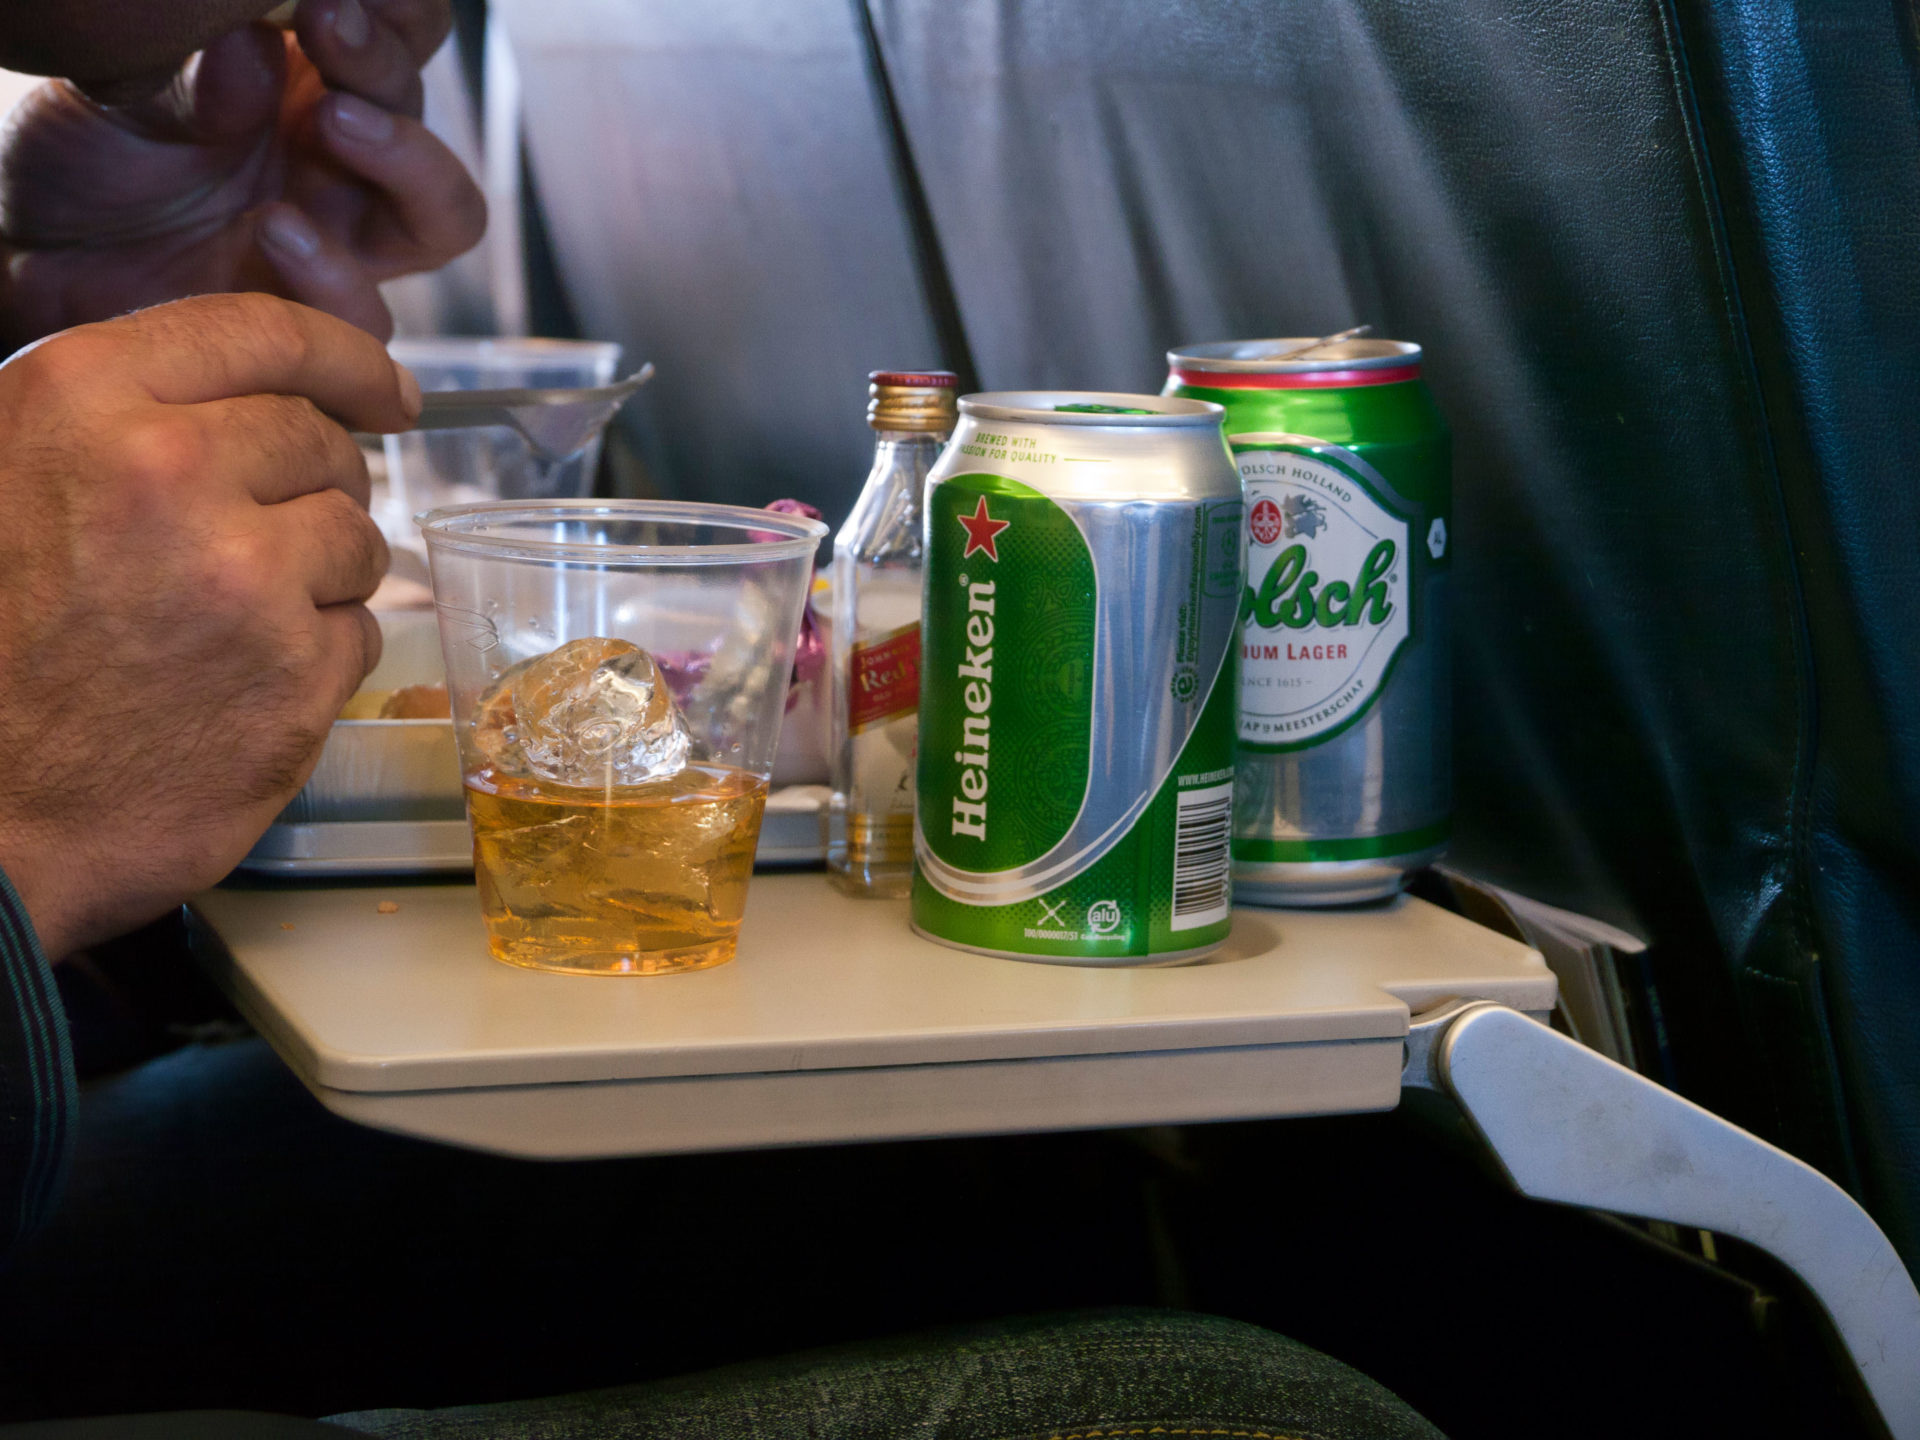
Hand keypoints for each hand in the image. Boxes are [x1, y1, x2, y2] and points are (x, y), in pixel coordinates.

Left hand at [0, 0, 485, 347]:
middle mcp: (347, 161)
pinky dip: (334, 270)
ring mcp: (345, 243)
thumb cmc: (91, 164)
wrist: (45, 262)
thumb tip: (258, 46)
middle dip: (386, 62)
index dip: (401, 12)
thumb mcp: (121, 91)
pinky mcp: (319, 324)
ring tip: (337, 122)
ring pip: (445, 217)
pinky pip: (367, 314)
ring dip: (408, 160)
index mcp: (316, 82)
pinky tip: (276, 227)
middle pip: (425, 107)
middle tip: (331, 22)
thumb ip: (190, 75)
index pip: (405, 34)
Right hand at [0, 292, 419, 955]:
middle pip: (321, 439)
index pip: (266, 331)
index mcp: (85, 397)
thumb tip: (246, 382)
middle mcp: (173, 470)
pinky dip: (323, 652)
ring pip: (356, 535)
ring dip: (323, 572)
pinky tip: (245, 680)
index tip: (386, 387)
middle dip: (315, 480)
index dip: (345, 357)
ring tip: (235, 618)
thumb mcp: (5, 474)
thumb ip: (116, 411)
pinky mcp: (295, 673)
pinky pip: (360, 630)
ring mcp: (245, 575)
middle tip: (266, 532)